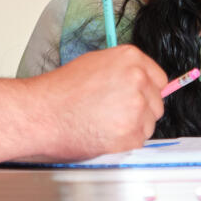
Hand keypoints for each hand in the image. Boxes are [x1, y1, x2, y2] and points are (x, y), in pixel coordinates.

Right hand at [33, 45, 165, 160]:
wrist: (41, 114)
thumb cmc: (60, 91)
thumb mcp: (94, 64)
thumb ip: (122, 70)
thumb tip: (141, 81)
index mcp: (130, 58)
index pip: (159, 79)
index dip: (146, 91)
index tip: (137, 98)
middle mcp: (138, 80)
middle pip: (156, 103)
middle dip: (140, 110)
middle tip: (114, 113)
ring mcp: (136, 108)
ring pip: (149, 123)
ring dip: (132, 127)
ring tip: (105, 123)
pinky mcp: (130, 134)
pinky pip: (138, 141)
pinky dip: (124, 142)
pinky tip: (103, 133)